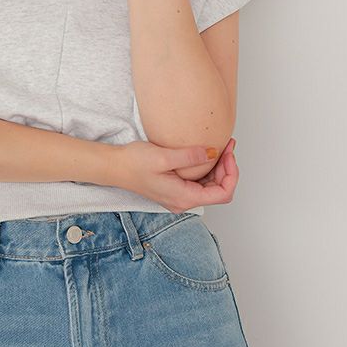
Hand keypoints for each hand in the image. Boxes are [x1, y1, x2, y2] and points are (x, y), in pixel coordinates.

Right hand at [110, 138, 238, 212]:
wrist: (115, 167)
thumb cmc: (133, 163)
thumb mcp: (163, 156)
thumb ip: (190, 156)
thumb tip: (213, 153)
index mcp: (184, 197)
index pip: (222, 193)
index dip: (232, 174)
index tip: (228, 153)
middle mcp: (184, 201)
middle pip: (219, 190)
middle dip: (227, 168)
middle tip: (226, 146)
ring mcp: (180, 196)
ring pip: (210, 186)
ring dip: (219, 168)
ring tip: (219, 147)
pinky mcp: (176, 188)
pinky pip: (199, 182)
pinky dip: (207, 169)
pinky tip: (205, 154)